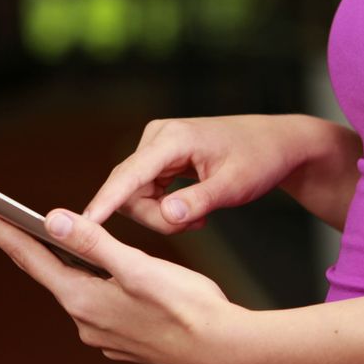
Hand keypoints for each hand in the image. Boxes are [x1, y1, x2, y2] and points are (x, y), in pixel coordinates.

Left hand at [0, 204, 245, 363]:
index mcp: (82, 301)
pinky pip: (96, 301)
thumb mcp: (136, 266)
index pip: (29, 258)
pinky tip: (95, 271)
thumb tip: (52, 220)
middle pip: (45, 272)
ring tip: (41, 237)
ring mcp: (104, 333)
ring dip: (58, 262)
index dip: (1, 232)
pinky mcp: (123, 337)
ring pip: (72, 287)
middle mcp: (86, 321)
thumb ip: (92, 242)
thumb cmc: (189, 308)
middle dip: (21, 243)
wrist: (228, 352)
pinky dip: (88, 280)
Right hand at [83, 115, 336, 233]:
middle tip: (194, 225)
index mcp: (173, 139)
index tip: (86, 222)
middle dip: (156, 217)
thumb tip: (167, 214)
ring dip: (162, 215)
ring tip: (198, 218)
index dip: (106, 200)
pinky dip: (164, 208)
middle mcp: (155, 138)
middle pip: (129, 191)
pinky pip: (144, 192)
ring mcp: (154, 148)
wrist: (276, 142)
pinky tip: (192, 210)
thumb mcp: (236, 185)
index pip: (129, 174)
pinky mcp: (157, 159)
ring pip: (135, 196)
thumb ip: (199, 201)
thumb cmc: (260, 158)